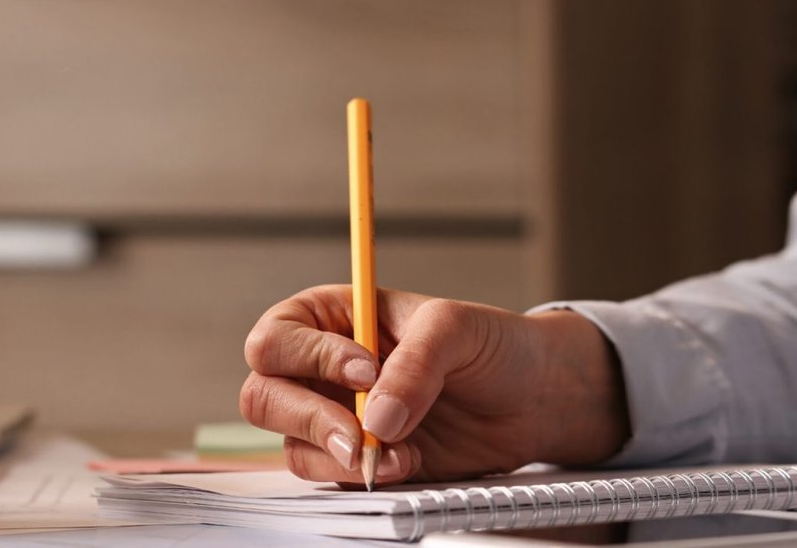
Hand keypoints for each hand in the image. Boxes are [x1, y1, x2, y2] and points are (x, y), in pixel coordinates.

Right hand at [240, 285, 627, 486]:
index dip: (312, 358)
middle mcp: (321, 369)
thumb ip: (414, 364)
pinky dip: (365, 476)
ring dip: (340, 454)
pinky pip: (333, 477)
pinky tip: (407, 462)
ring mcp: (336, 417)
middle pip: (265, 397)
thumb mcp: (456, 329)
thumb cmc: (491, 346)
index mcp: (331, 318)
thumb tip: (376, 418)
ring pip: (294, 445)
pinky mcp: (358, 459)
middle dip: (309, 418)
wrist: (532, 398)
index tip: (365, 370)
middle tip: (357, 432)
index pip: (277, 339)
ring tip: (397, 450)